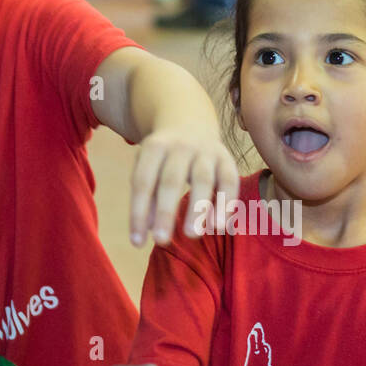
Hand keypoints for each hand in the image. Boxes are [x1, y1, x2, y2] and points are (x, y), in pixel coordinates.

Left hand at [129, 125, 237, 245]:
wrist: (191, 123)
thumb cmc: (164, 159)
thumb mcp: (148, 169)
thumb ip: (147, 198)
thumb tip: (148, 230)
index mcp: (154, 147)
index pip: (143, 182)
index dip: (139, 212)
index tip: (136, 242)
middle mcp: (180, 146)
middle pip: (171, 180)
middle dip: (166, 212)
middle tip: (161, 241)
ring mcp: (206, 151)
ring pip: (203, 180)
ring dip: (198, 208)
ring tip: (192, 236)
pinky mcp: (227, 159)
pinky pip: (229, 181)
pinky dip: (226, 204)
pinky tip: (220, 227)